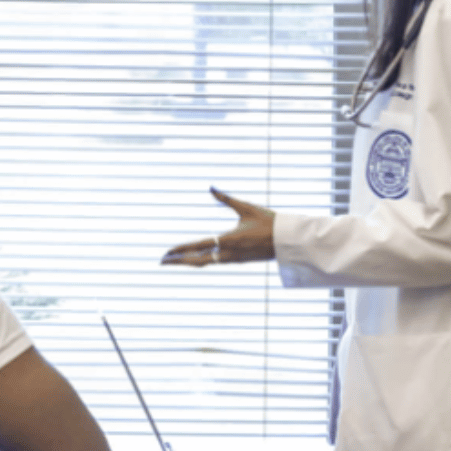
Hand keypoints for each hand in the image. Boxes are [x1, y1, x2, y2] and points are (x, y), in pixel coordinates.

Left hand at [160, 187, 275, 265]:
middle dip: (178, 261)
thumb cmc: (268, 222)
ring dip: (189, 262)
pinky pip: (216, 262)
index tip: (166, 252)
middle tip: (162, 261)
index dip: (180, 249)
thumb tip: (211, 187)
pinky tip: (196, 259)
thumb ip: (226, 198)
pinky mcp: (239, 261)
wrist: (289, 241)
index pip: (198, 246)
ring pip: (206, 263)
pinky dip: (202, 261)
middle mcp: (228, 253)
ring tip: (174, 260)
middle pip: (197, 260)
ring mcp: (233, 259)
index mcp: (228, 240)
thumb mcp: (246, 208)